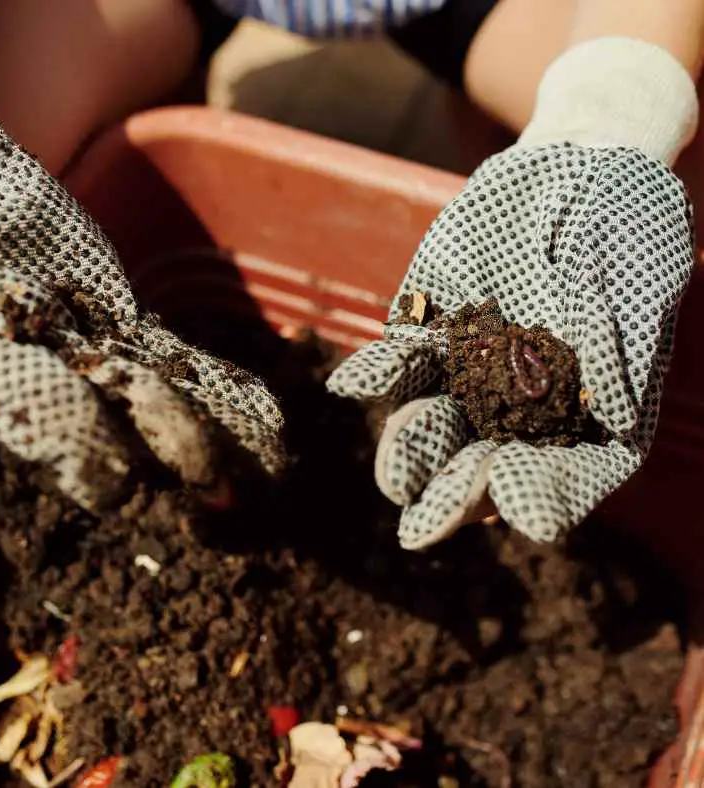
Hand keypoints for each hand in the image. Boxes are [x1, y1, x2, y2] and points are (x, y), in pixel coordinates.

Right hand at [0, 0, 284, 511]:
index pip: (28, 413)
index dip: (73, 443)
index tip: (114, 472)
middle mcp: (28, 368)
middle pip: (109, 422)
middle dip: (162, 455)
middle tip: (217, 492)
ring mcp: (79, 345)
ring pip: (154, 401)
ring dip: (208, 436)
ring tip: (263, 470)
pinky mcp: (116, 315)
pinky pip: (176, 361)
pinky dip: (224, 392)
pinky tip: (269, 425)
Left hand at [327, 33, 700, 551]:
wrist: (574, 168)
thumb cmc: (622, 223)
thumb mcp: (630, 277)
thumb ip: (612, 343)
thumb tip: (613, 412)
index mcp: (589, 414)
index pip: (570, 474)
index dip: (544, 495)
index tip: (515, 506)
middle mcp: (524, 407)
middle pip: (489, 464)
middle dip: (455, 494)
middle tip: (423, 528)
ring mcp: (469, 375)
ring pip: (436, 422)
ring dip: (411, 446)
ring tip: (393, 473)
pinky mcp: (426, 336)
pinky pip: (398, 360)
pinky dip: (376, 370)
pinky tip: (351, 383)